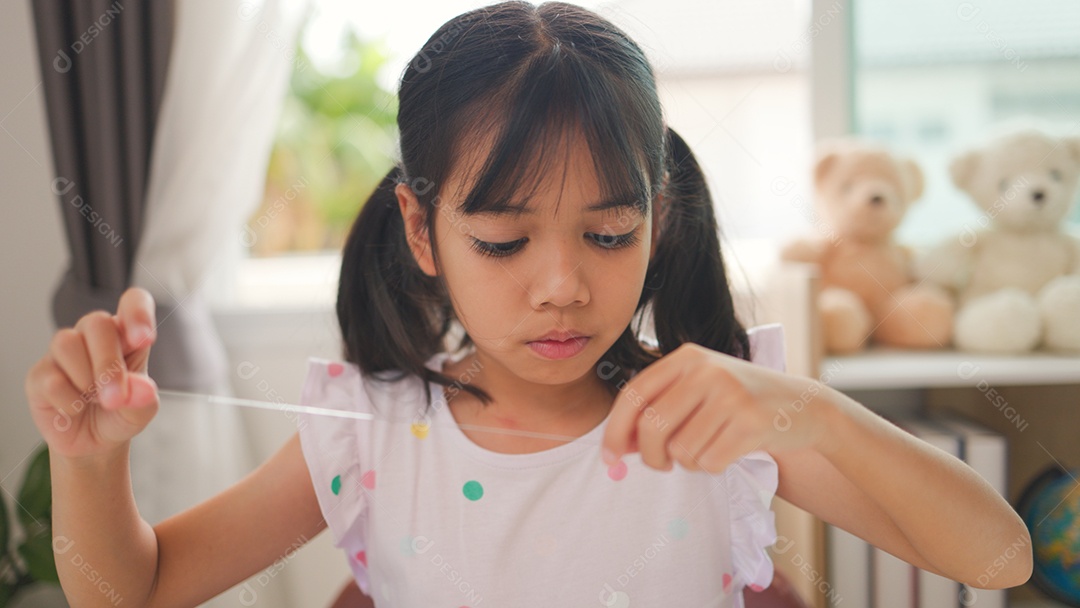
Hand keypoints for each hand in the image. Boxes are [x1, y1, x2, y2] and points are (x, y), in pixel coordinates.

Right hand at [25, 287, 159, 459]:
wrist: (93, 443)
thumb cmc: (120, 415)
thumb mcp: (141, 411)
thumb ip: (144, 398)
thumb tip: (143, 389)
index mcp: (126, 335)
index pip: (133, 301)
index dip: (137, 312)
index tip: (144, 340)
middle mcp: (94, 336)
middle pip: (97, 322)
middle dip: (108, 362)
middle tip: (115, 398)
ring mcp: (63, 353)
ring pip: (67, 342)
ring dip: (86, 379)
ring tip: (94, 401)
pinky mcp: (40, 373)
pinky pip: (51, 378)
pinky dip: (68, 401)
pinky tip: (74, 409)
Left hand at [601, 342, 833, 472]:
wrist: (801, 405)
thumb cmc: (738, 401)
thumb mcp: (698, 389)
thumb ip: (659, 408)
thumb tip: (618, 446)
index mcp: (686, 357)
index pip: (634, 395)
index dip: (615, 430)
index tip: (609, 457)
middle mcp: (707, 370)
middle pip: (652, 427)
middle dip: (650, 457)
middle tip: (662, 464)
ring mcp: (731, 394)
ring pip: (680, 450)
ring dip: (688, 462)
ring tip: (708, 447)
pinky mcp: (752, 422)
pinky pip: (709, 462)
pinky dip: (712, 466)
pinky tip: (728, 450)